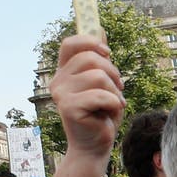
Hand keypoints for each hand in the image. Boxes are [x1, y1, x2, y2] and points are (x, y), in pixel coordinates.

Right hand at [49, 35, 124, 156]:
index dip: (90, 41)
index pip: (70, 44)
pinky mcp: (69, 108)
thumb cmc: (100, 115)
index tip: (107, 53)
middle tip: (117, 88)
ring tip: (114, 103)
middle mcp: (58, 81)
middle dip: (112, 72)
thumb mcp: (104, 83)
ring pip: (98, 75)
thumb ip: (99, 60)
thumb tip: (100, 29)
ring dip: (115, 90)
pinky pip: (100, 94)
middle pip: (90, 58)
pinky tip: (110, 113)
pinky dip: (113, 103)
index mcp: (64, 73)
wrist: (95, 147)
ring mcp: (61, 94)